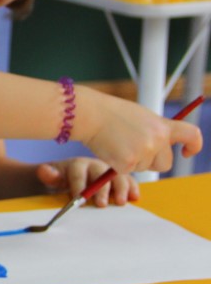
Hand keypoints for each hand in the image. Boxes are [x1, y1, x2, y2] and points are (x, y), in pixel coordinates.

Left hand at [36, 158, 137, 206]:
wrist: (71, 176)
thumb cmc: (63, 178)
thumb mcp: (54, 177)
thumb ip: (50, 176)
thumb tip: (44, 171)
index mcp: (78, 165)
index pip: (78, 173)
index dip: (78, 185)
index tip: (78, 198)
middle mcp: (95, 166)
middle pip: (100, 175)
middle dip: (100, 190)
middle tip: (101, 204)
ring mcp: (109, 172)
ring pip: (116, 177)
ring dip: (120, 189)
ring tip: (120, 202)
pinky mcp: (120, 178)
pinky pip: (128, 180)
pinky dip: (132, 188)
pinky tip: (134, 197)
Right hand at [79, 91, 202, 174]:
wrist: (89, 113)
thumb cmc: (109, 112)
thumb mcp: (140, 116)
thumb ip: (154, 130)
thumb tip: (159, 146)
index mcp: (162, 125)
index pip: (192, 135)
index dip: (194, 146)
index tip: (187, 152)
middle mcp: (158, 139)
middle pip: (165, 163)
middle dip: (151, 162)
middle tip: (132, 149)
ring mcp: (144, 152)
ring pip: (144, 168)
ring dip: (132, 161)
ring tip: (117, 143)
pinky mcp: (128, 163)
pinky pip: (126, 171)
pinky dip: (117, 164)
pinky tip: (110, 149)